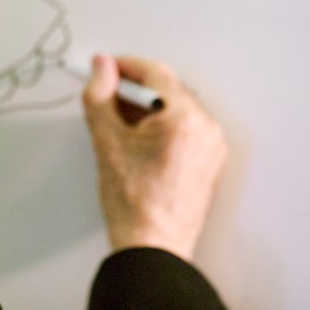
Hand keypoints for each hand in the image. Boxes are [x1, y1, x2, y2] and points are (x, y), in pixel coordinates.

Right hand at [82, 54, 227, 260]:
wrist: (152, 244)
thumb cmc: (133, 201)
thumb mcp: (106, 140)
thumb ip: (99, 96)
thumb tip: (100, 68)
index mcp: (183, 119)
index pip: (154, 73)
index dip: (124, 65)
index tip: (102, 67)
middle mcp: (205, 128)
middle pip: (166, 88)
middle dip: (133, 88)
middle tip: (104, 96)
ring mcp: (211, 145)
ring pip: (175, 107)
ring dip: (146, 106)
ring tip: (117, 123)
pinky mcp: (209, 159)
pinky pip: (184, 126)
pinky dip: (160, 123)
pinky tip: (136, 139)